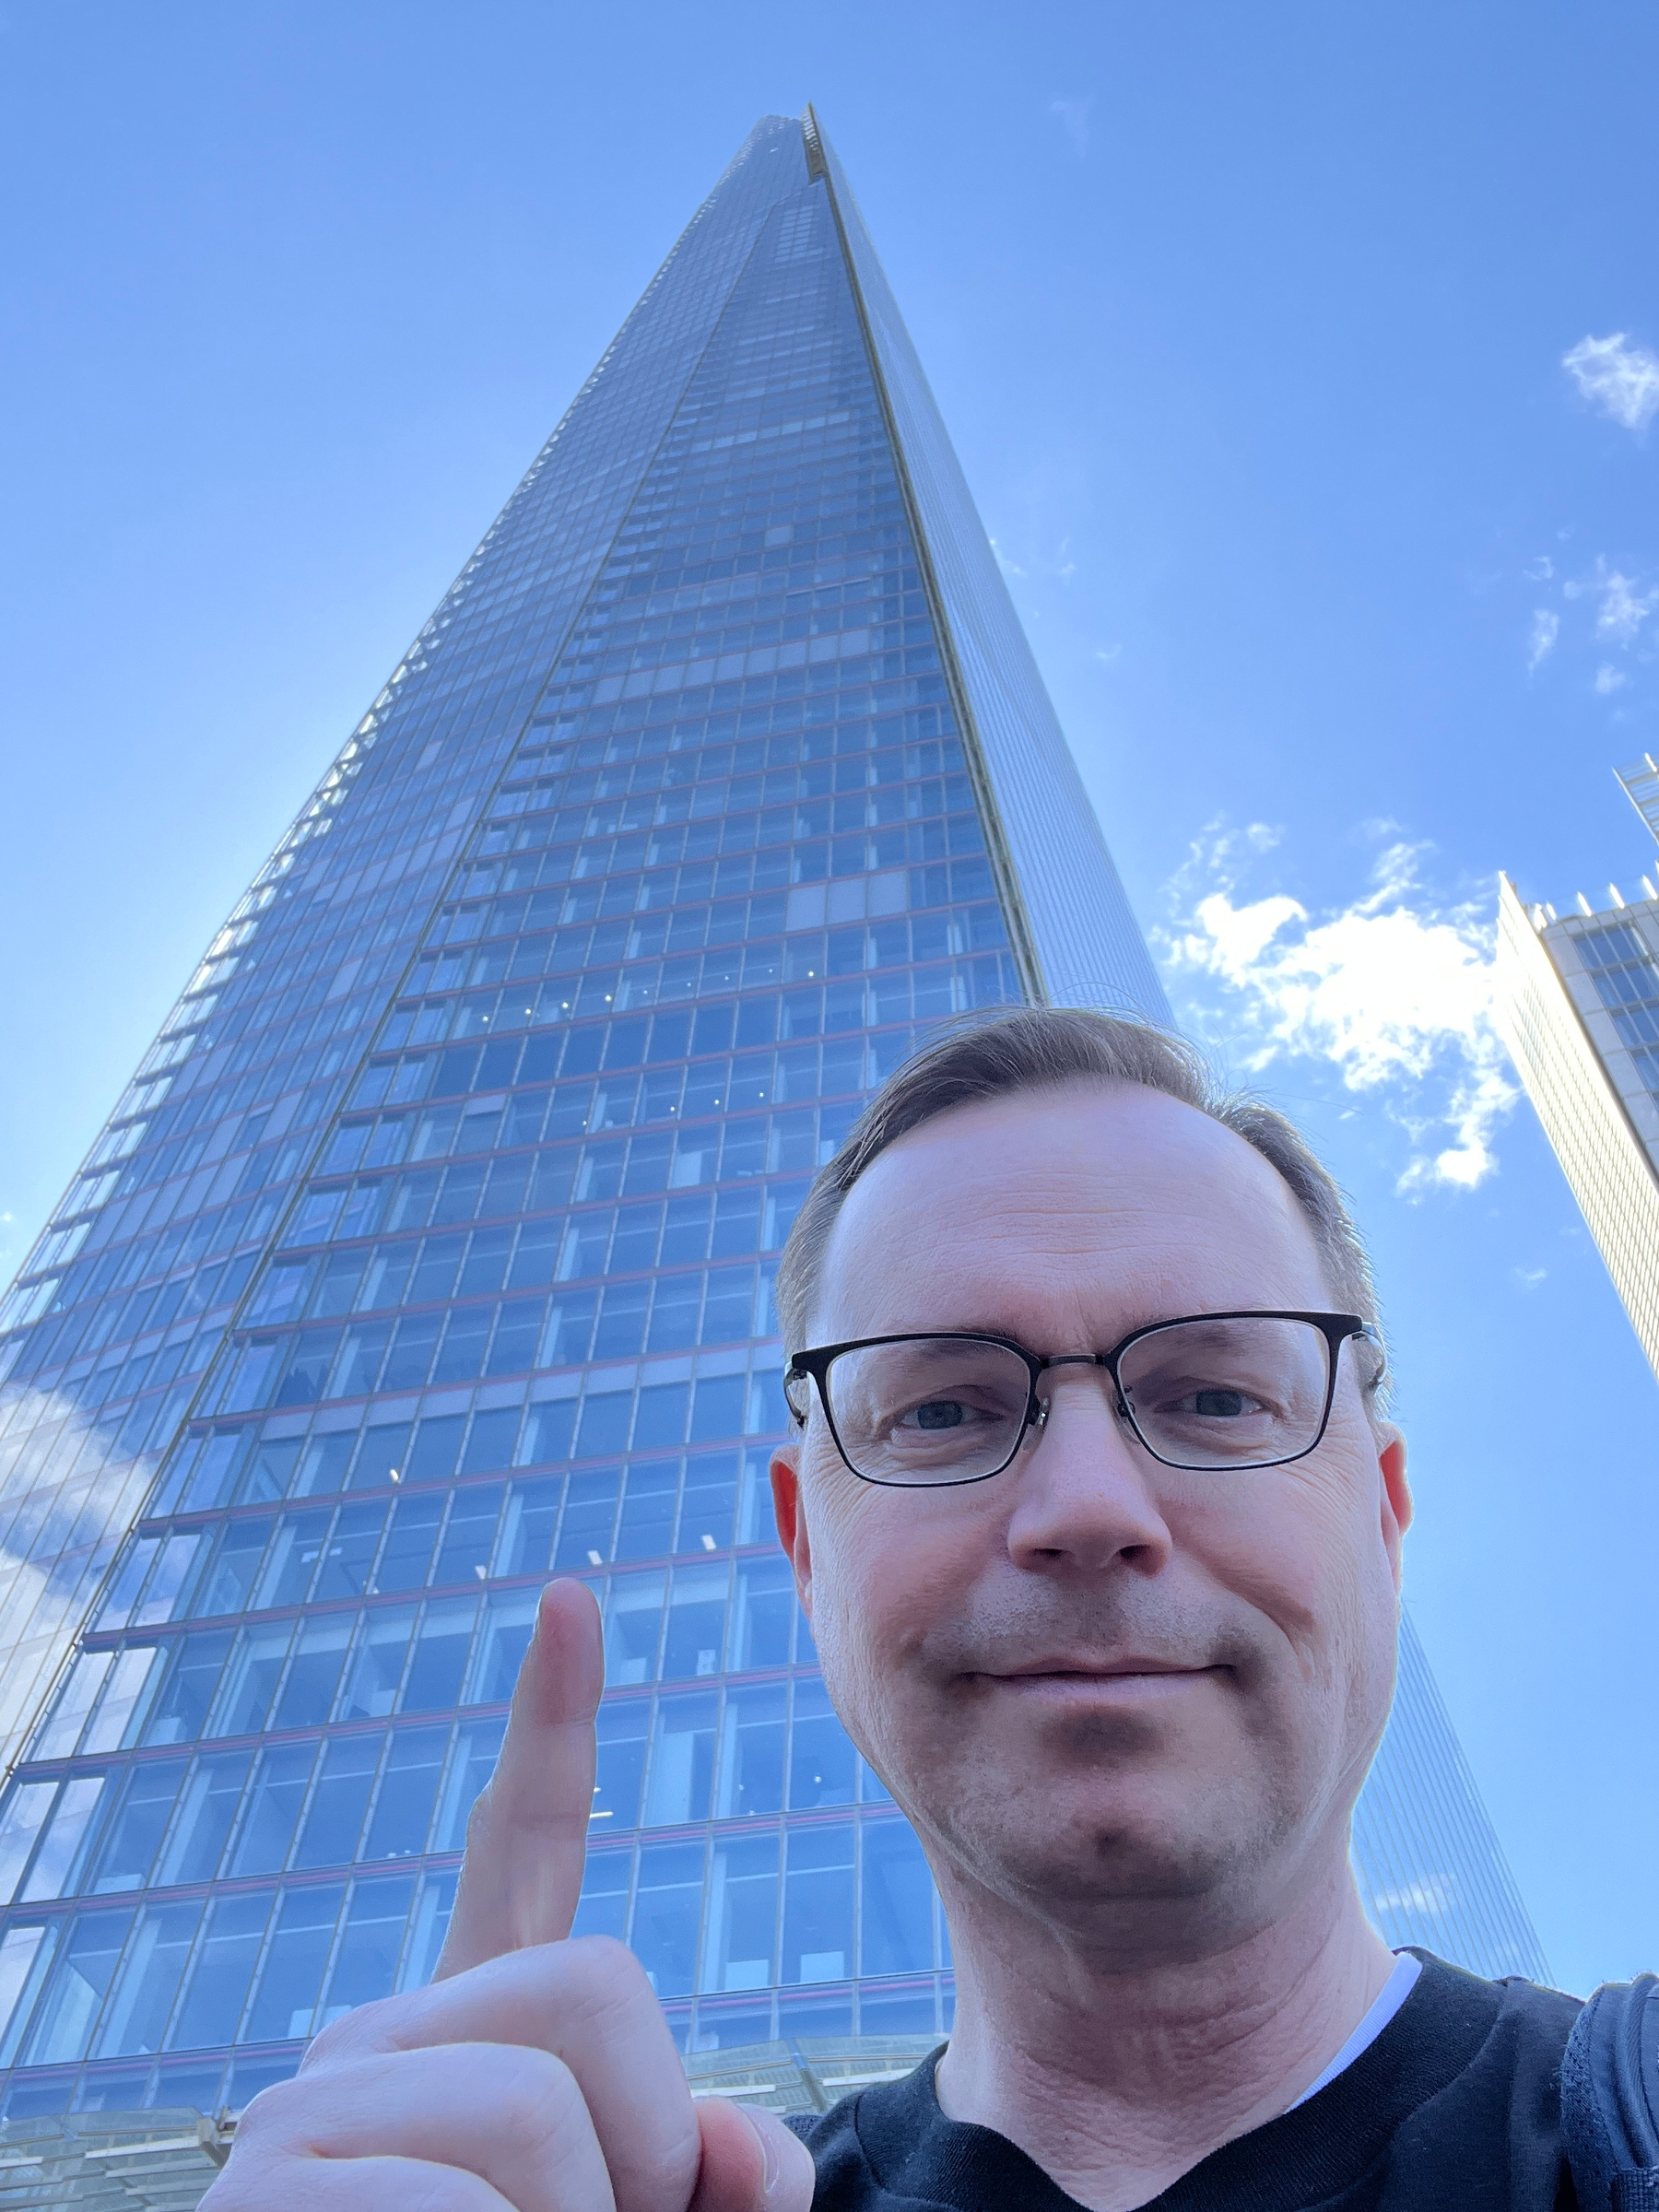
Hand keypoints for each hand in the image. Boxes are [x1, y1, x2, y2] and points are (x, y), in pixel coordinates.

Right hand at [202, 1579, 814, 2211]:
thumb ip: (709, 2187)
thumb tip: (735, 2142)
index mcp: (467, 2044)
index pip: (518, 1855)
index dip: (554, 1724)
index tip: (574, 1597)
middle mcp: (373, 2045)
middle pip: (593, 1985)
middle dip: (642, 2146)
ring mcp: (306, 2115)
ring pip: (540, 2110)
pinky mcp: (267, 2194)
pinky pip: (460, 2202)